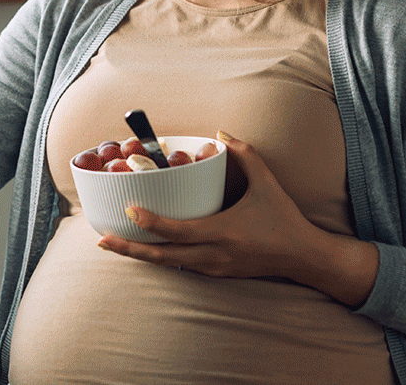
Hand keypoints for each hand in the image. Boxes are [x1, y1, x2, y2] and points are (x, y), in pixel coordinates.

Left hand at [96, 131, 377, 306]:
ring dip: (140, 255)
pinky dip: (159, 258)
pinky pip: (180, 266)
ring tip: (113, 243)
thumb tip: (220, 133)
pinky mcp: (215, 274)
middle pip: (162, 257)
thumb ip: (244, 154)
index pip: (178, 231)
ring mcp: (213, 268)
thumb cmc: (284, 218)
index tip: (129, 208)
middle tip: (101, 238)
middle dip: (130, 249)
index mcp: (222, 232)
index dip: (151, 221)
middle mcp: (213, 255)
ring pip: (168, 265)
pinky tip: (142, 248)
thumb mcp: (267, 182)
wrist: (304, 257)